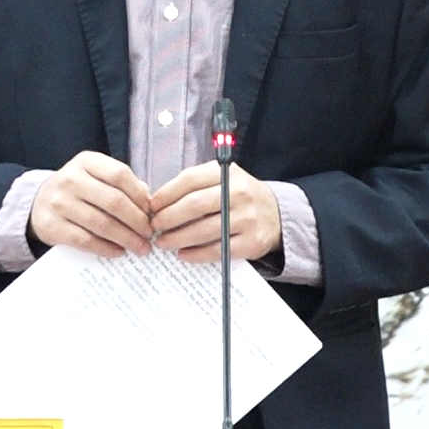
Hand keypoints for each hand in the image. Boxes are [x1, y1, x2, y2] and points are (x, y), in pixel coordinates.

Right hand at [29, 151, 153, 257]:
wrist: (39, 201)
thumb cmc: (78, 189)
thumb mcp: (96, 176)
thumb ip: (122, 185)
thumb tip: (150, 205)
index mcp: (86, 162)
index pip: (120, 174)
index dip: (140, 195)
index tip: (152, 211)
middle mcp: (71, 179)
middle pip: (114, 201)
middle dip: (137, 221)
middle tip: (150, 234)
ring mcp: (59, 202)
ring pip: (101, 223)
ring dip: (126, 238)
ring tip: (140, 247)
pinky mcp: (52, 226)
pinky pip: (85, 240)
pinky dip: (106, 248)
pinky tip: (118, 252)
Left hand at [149, 162, 280, 262]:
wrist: (276, 214)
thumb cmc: (239, 196)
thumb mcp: (223, 179)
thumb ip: (195, 185)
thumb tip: (159, 201)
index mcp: (227, 174)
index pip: (190, 180)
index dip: (167, 193)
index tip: (152, 205)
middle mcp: (239, 193)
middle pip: (195, 205)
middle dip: (169, 217)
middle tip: (154, 226)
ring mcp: (246, 219)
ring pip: (204, 230)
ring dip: (178, 238)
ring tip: (163, 242)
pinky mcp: (251, 242)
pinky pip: (218, 250)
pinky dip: (197, 254)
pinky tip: (183, 254)